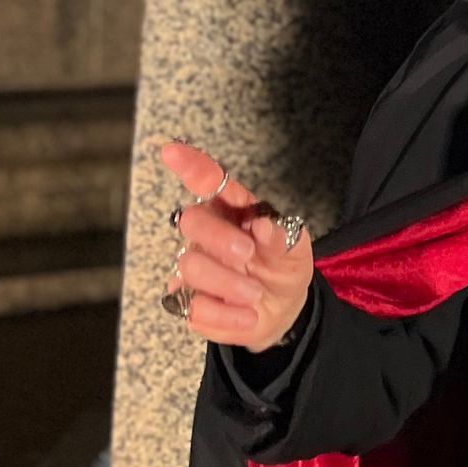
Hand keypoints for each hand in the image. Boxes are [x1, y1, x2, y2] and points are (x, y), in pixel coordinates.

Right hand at [160, 141, 314, 352]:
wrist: (281, 310)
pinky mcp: (188, 300)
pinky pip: (193, 307)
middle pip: (191, 220)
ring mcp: (194, 266)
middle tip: (247, 255)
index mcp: (233, 210)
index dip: (191, 166)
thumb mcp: (296, 250)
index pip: (209, 181)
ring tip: (256, 294)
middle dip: (219, 238)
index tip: (172, 151)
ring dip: (229, 284)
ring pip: (190, 265)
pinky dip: (226, 315)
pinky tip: (246, 315)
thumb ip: (284, 236)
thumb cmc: (282, 267)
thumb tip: (266, 225)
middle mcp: (208, 233)